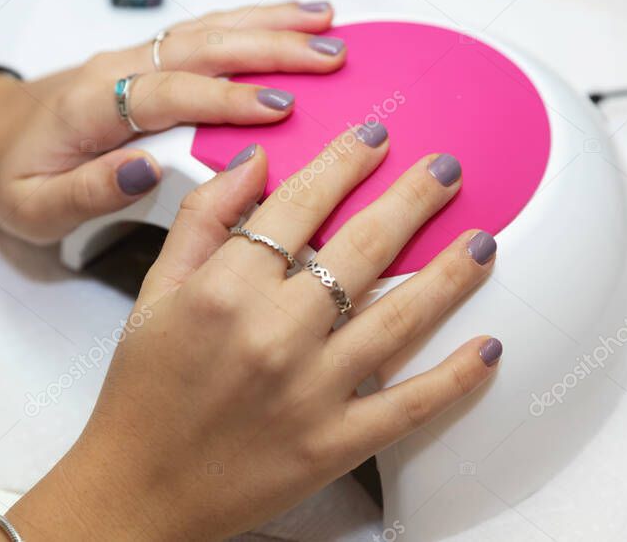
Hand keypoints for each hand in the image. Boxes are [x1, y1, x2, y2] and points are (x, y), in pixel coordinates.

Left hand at [0, 1, 345, 242]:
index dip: (226, 98)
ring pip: (208, 29)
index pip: (168, 94)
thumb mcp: (33, 207)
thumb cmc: (12, 175)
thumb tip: (148, 171)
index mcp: (91, 108)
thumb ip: (88, 192)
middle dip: (270, 48)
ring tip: (328, 24)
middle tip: (330, 57)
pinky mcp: (149, 59)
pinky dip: (253, 21)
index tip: (282, 107)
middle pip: (200, 46)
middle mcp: (118, 70)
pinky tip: (293, 19)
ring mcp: (135, 58)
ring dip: (270, 23)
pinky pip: (206, 32)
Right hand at [1, 128, 501, 539]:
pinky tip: (488, 347)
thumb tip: (253, 162)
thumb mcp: (154, 293)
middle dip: (413, 200)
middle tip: (447, 169)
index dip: (343, 164)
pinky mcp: (334, 444)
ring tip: (484, 239)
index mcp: (224, 291)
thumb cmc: (143, 390)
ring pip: (399, 320)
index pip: (299, 206)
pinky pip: (408, 405)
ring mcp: (310, 392)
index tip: (374, 138)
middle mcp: (273, 335)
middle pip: (361, 250)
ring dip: (449, 275)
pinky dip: (455, 378)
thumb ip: (202, 220)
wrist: (138, 489)